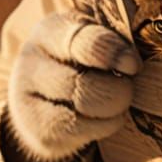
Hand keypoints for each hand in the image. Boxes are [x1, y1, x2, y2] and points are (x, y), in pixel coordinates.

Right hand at [7, 11, 140, 161]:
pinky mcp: (37, 130)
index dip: (113, 54)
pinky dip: (105, 126)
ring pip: (79, 109)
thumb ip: (116, 40)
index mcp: (51, 30)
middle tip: (128, 88)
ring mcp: (27, 98)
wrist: (52, 96)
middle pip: (82, 83)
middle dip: (118, 90)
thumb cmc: (87, 60)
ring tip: (120, 103)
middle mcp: (31, 62)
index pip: (83, 41)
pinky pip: (77, 132)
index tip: (133, 66)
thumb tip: (134, 62)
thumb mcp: (98, 38)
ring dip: (113, 109)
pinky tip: (108, 118)